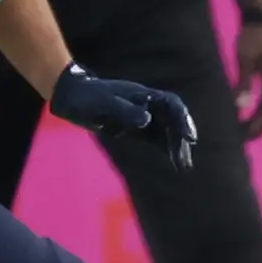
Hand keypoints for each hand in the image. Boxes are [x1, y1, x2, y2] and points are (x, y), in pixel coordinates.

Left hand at [51, 64, 197, 166]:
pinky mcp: (137, 128)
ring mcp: (144, 117)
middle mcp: (149, 106)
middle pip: (173, 121)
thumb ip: (124, 111)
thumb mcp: (104, 102)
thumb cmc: (87, 96)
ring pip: (167, 132)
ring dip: (177, 148)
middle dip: (181, 140)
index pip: (172, 105)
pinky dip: (166, 150)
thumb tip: (147, 120)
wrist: (72, 97)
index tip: (189, 138)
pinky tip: (174, 162)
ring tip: (184, 167)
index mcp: (144, 95)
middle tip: (184, 161)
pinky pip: (157, 139)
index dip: (183, 120)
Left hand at [233, 15, 261, 138]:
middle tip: (241, 138)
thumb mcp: (245, 58)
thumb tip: (240, 107)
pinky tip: (250, 113)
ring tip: (244, 129)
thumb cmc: (252, 36)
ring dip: (261, 118)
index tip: (243, 136)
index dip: (258, 124)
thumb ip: (244, 83)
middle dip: (260, 126)